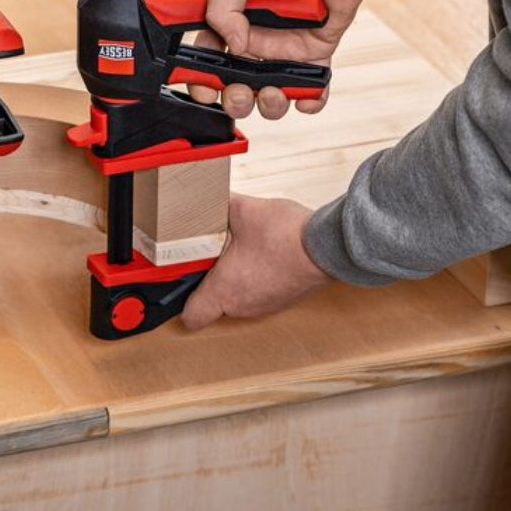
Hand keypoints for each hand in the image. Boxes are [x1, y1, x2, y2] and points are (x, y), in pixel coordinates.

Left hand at [181, 193, 331, 328]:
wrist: (329, 247)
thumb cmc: (286, 236)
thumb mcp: (242, 210)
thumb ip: (217, 204)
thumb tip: (202, 194)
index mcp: (226, 291)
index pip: (192, 315)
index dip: (181, 299)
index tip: (181, 277)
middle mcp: (243, 306)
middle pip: (211, 302)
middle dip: (206, 278)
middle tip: (207, 252)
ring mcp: (264, 306)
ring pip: (235, 298)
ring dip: (230, 277)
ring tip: (234, 249)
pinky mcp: (281, 300)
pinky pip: (256, 293)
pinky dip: (251, 277)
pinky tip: (257, 253)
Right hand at [191, 0, 395, 119]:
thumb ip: (222, 7)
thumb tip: (234, 45)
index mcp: (229, 24)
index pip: (207, 60)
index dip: (200, 79)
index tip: (203, 87)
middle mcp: (253, 43)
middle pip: (235, 86)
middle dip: (234, 100)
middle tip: (239, 92)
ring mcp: (283, 52)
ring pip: (270, 95)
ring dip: (268, 104)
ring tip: (273, 91)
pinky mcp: (314, 56)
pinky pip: (310, 89)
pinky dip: (310, 100)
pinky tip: (306, 96)